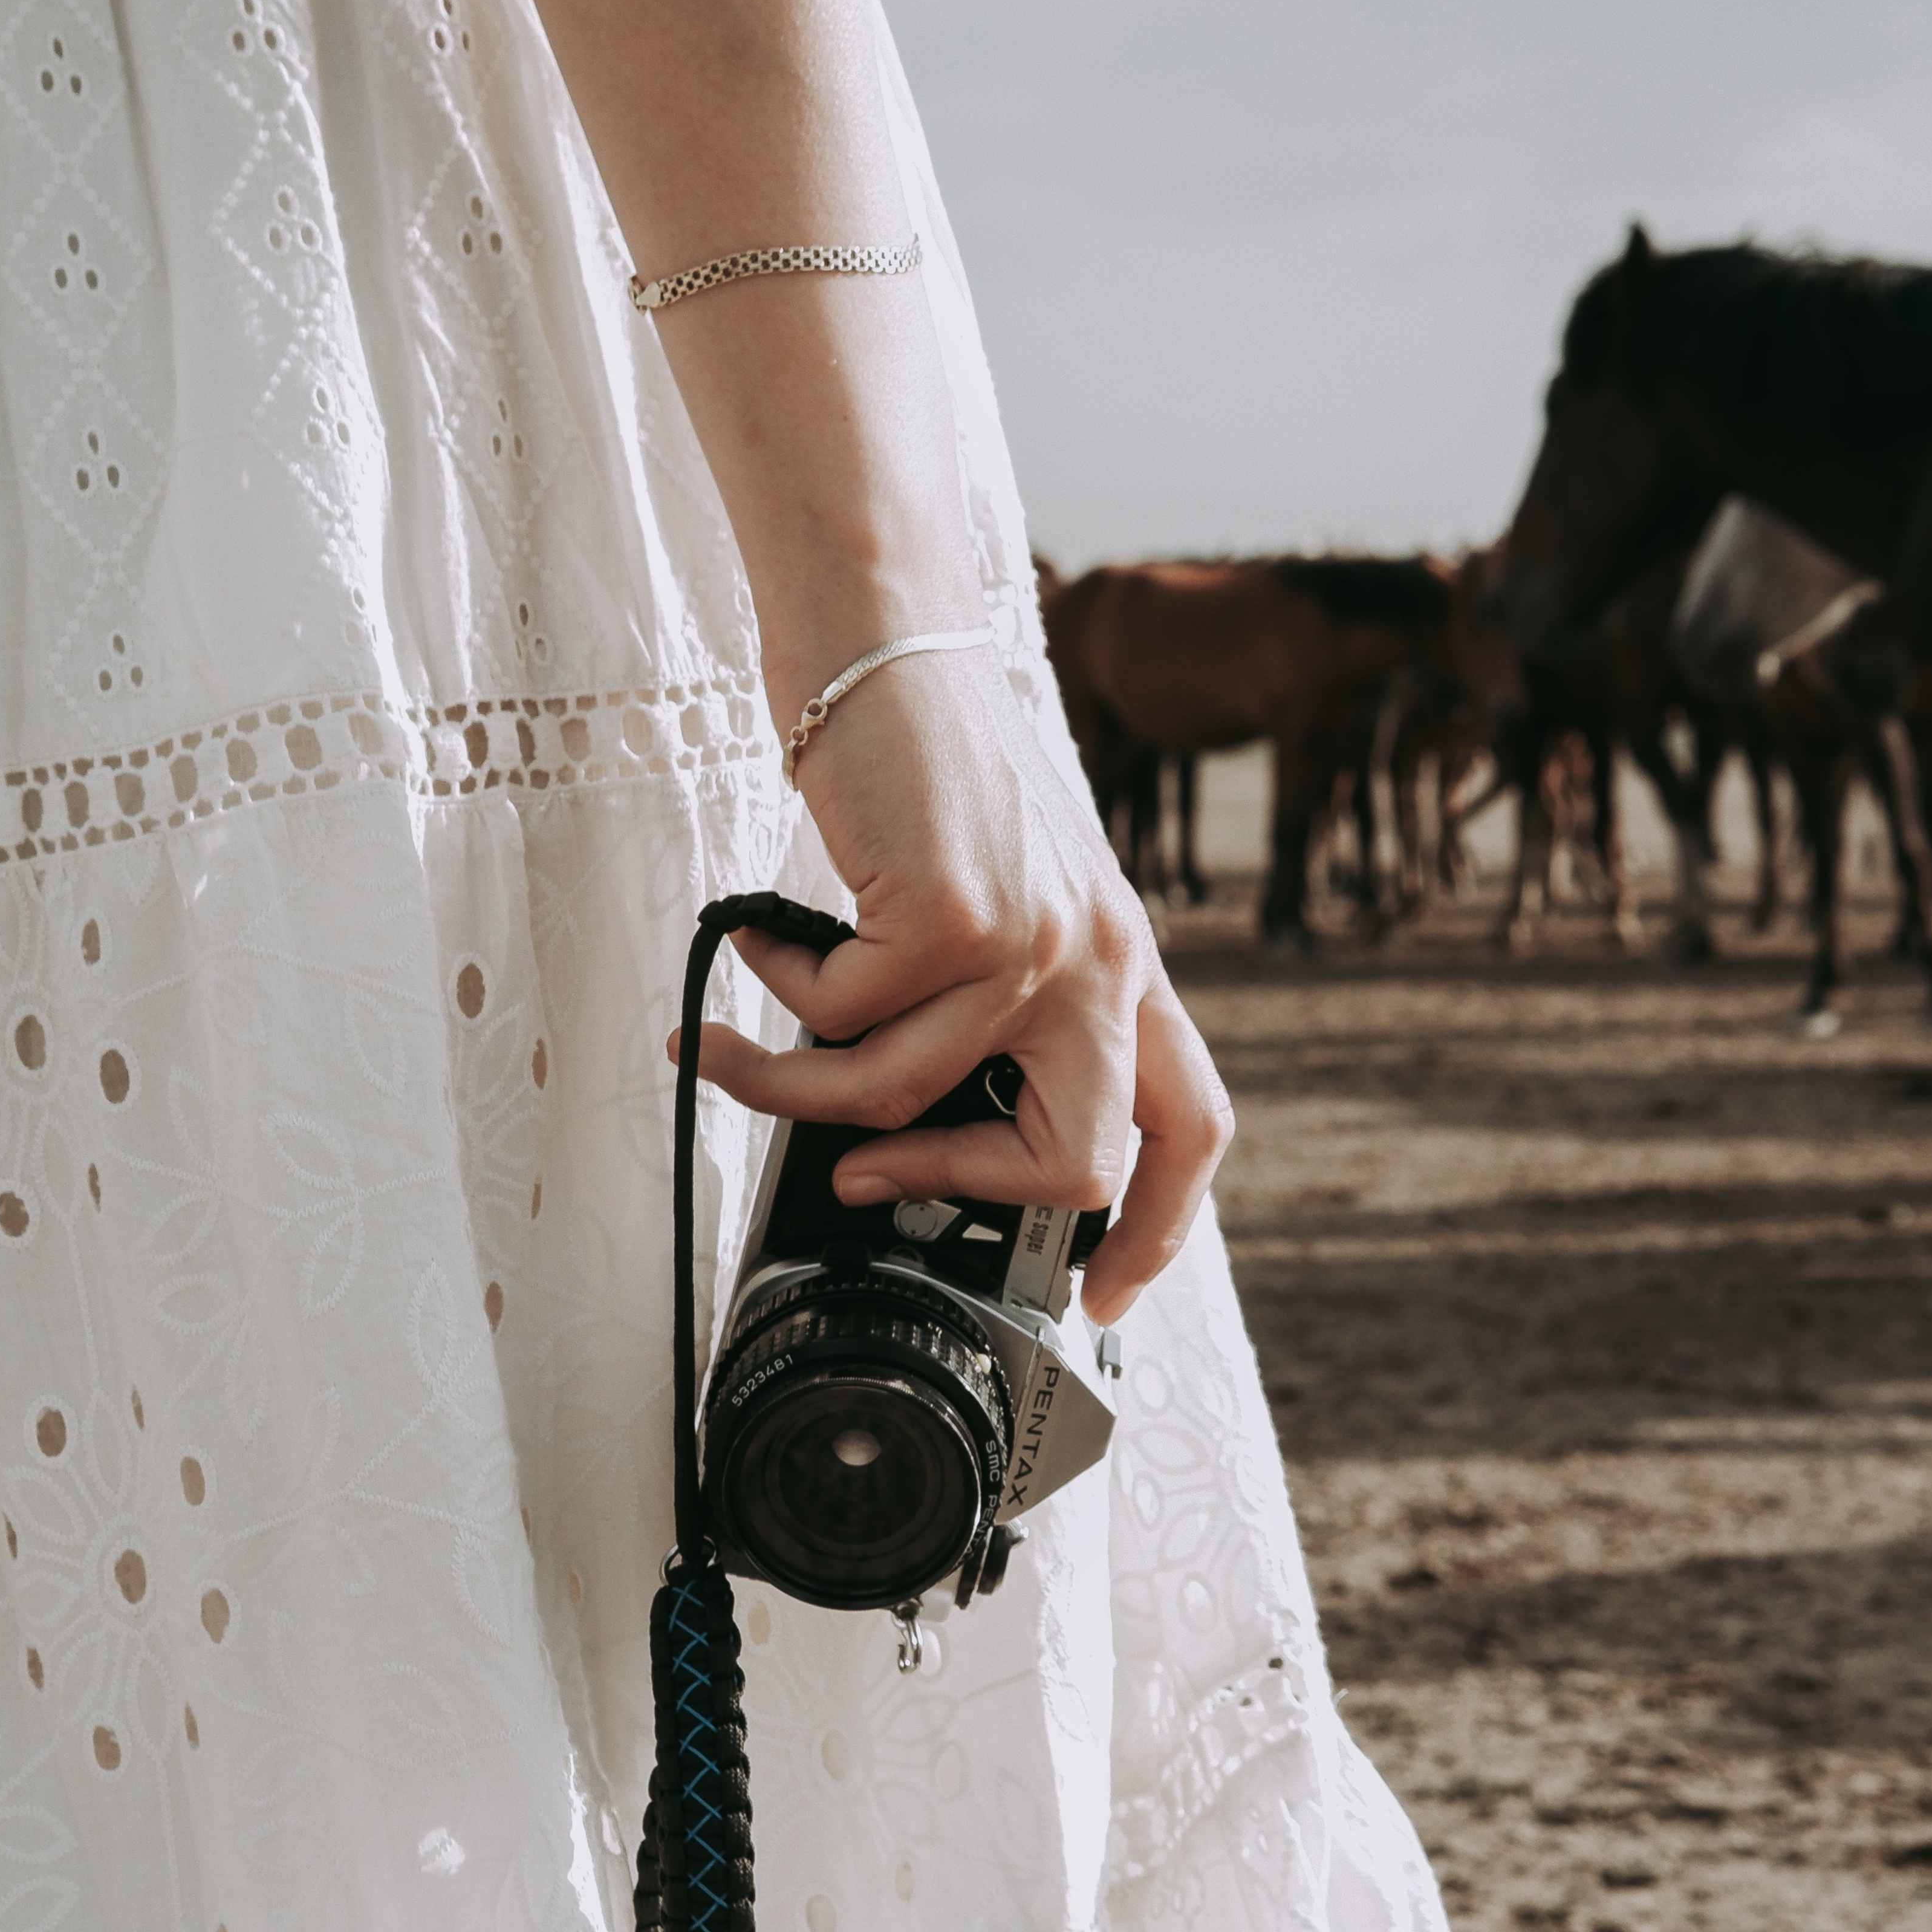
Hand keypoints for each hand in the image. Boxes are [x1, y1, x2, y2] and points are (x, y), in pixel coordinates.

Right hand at [675, 641, 1234, 1322]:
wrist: (882, 638)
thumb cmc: (927, 768)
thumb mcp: (1003, 896)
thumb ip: (1003, 1003)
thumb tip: (917, 1125)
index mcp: (1125, 963)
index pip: (1191, 1126)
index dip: (1157, 1229)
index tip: (1104, 1293)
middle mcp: (1103, 958)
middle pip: (1075, 1161)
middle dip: (954, 1190)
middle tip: (864, 1176)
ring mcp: (1035, 939)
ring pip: (900, 1098)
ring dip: (791, 1084)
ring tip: (740, 1043)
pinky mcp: (953, 914)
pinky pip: (839, 1020)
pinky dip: (777, 993)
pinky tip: (760, 937)